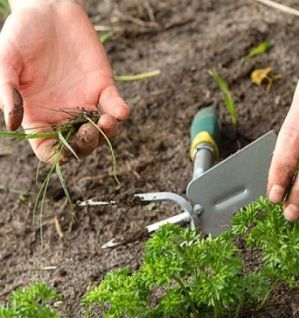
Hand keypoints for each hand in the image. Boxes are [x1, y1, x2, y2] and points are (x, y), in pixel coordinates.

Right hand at [0, 0, 129, 162]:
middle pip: (80, 145)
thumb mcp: (5, 60)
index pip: (49, 149)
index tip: (64, 151)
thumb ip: (7, 90)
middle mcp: (63, 114)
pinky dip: (120, 111)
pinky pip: (115, 105)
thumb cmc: (20, 35)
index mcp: (38, 116)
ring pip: (102, 132)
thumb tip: (13, 124)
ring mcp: (85, 101)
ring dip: (107, 133)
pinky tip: (119, 111)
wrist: (47, 9)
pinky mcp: (103, 86)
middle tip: (89, 133)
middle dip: (87, 146)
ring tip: (107, 121)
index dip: (57, 156)